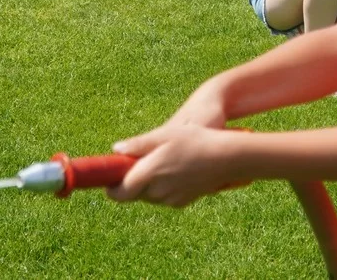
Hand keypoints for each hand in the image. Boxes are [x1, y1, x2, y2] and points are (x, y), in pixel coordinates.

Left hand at [106, 125, 238, 206]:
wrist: (226, 158)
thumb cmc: (195, 140)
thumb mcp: (165, 135)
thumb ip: (138, 144)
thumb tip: (116, 150)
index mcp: (149, 173)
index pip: (120, 192)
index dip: (111, 187)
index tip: (110, 178)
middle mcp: (157, 191)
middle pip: (134, 194)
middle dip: (133, 181)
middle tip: (140, 162)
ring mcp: (170, 199)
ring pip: (149, 196)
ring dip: (148, 184)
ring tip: (163, 162)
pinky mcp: (182, 202)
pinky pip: (164, 197)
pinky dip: (163, 187)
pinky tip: (176, 169)